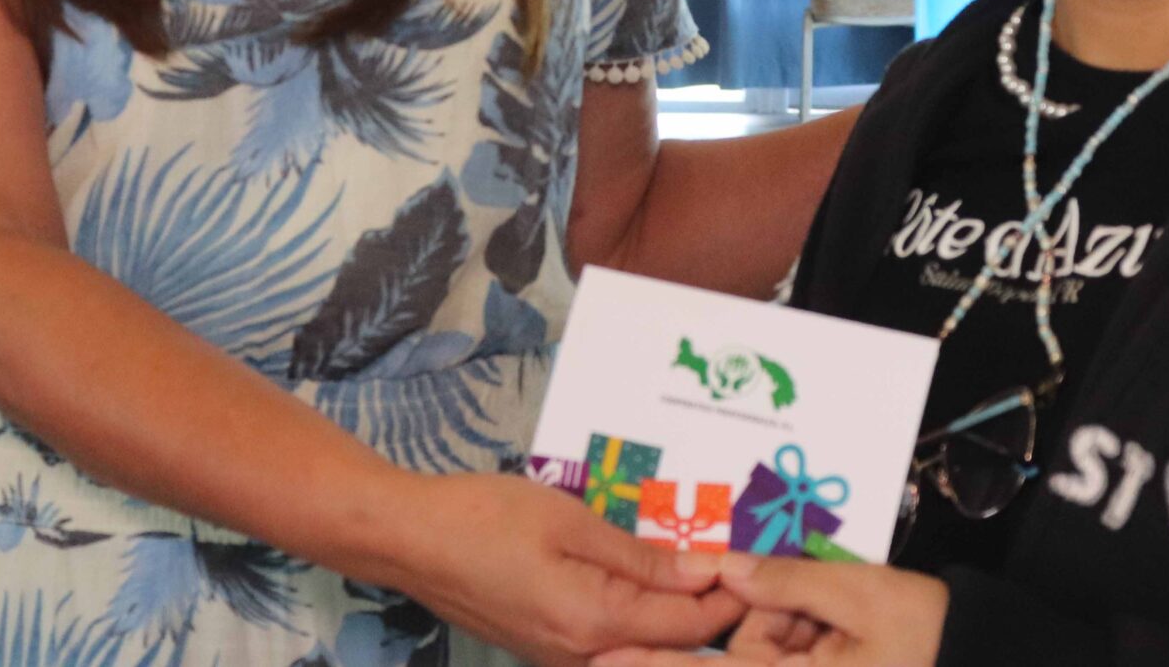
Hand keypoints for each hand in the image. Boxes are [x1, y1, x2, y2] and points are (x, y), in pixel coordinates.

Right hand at [381, 473, 743, 665]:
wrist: (408, 539)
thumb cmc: (486, 517)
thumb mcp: (572, 522)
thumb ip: (643, 556)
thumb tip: (708, 570)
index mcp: (597, 623)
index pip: (691, 626)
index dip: (732, 598)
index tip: (760, 562)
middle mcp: (584, 657)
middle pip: (671, 646)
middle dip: (713, 614)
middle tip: (743, 570)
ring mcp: (561, 659)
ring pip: (642, 649)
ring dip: (678, 619)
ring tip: (703, 571)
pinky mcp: (546, 650)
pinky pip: (610, 645)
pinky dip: (641, 621)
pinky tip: (651, 587)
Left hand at [592, 554, 948, 666]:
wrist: (977, 662)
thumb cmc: (929, 635)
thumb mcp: (861, 595)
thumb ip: (787, 582)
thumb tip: (725, 570)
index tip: (602, 663)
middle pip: (738, 661)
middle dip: (756, 624)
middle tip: (785, 615)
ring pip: (761, 656)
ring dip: (786, 627)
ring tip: (844, 622)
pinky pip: (782, 657)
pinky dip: (799, 637)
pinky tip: (838, 628)